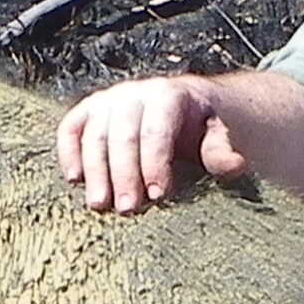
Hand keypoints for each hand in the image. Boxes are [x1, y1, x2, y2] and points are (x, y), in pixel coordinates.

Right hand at [57, 76, 253, 213]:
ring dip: (95, 171)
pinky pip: (71, 128)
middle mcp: (133, 93)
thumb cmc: (199, 127)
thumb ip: (221, 150)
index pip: (157, 130)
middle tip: (127, 210)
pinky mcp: (88, 111)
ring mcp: (107, 100)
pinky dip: (68, 152)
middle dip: (124, 174)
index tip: (159, 196)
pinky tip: (74, 179)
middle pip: (122, 134)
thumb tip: (234, 165)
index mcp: (168, 95)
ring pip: (94, 134)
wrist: (182, 106)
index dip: (155, 163)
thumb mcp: (217, 135)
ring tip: (98, 206)